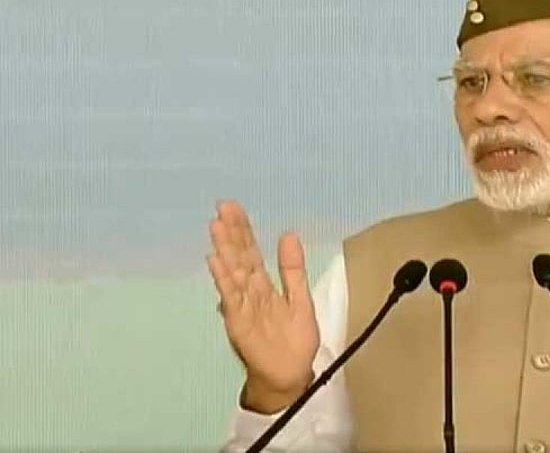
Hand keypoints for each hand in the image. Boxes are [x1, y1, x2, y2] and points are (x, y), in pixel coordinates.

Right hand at [207, 200, 319, 412]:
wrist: (290, 375)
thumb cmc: (294, 340)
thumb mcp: (300, 299)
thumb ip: (293, 269)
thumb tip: (289, 234)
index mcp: (264, 285)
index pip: (251, 251)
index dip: (243, 229)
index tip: (234, 207)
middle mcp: (250, 291)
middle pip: (239, 256)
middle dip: (231, 232)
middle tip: (223, 206)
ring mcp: (243, 305)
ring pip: (233, 272)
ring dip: (224, 249)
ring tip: (216, 226)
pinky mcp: (239, 321)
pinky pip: (231, 297)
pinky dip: (224, 279)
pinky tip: (216, 260)